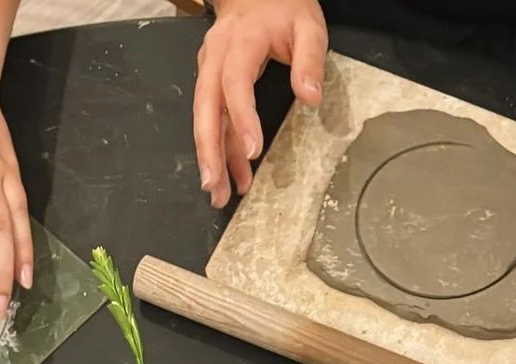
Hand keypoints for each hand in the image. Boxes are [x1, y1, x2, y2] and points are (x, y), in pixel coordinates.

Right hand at [194, 0, 327, 207]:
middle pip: (206, 106)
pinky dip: (219, 149)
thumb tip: (311, 97)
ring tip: (219, 194)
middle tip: (214, 184)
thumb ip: (310, 59)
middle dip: (209, 148)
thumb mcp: (307, 25)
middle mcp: (216, 57)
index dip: (242, 117)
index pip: (236, 82)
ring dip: (211, 157)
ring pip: (204, 118)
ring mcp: (209, 70)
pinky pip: (212, 119)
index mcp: (241, 41)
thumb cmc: (282, 8)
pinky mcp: (210, 83)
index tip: (253, 150)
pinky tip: (229, 177)